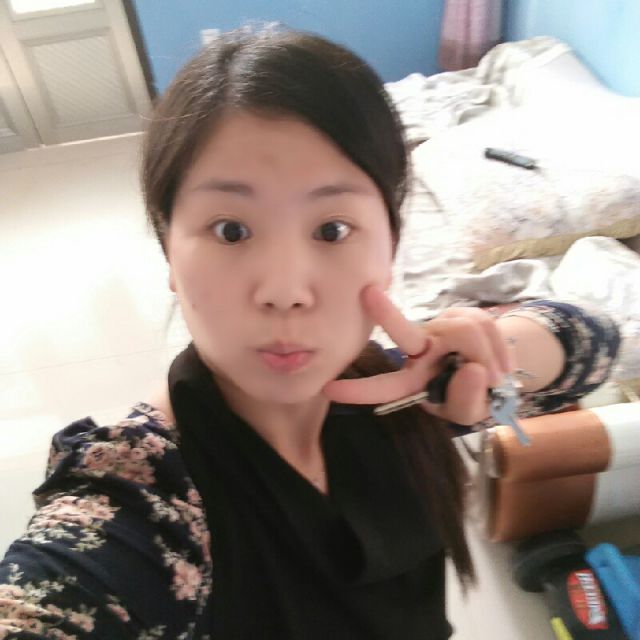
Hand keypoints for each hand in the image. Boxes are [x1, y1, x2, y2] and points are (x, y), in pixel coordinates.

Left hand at [322, 285, 513, 424]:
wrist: (500, 373)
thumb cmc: (472, 396)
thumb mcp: (469, 412)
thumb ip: (468, 401)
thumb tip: (471, 369)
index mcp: (413, 381)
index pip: (385, 387)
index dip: (360, 390)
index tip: (329, 387)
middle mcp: (420, 351)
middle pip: (404, 334)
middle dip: (387, 314)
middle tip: (369, 294)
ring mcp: (442, 329)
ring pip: (466, 333)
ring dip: (489, 358)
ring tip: (495, 376)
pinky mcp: (466, 314)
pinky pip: (488, 327)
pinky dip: (501, 350)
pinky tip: (501, 363)